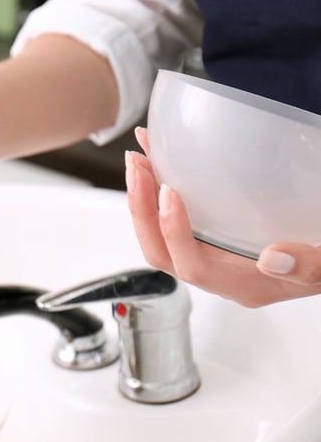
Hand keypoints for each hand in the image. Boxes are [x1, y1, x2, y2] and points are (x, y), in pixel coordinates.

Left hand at [125, 127, 320, 306]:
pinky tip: (157, 157)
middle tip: (138, 167)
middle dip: (143, 211)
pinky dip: (158, 188)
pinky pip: (172, 218)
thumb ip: (309, 265)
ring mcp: (212, 255)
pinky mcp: (210, 236)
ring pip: (159, 236)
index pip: (193, 268)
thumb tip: (273, 258)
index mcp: (244, 284)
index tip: (169, 191)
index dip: (175, 233)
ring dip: (143, 199)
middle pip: (162, 253)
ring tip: (138, 158)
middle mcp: (220, 274)